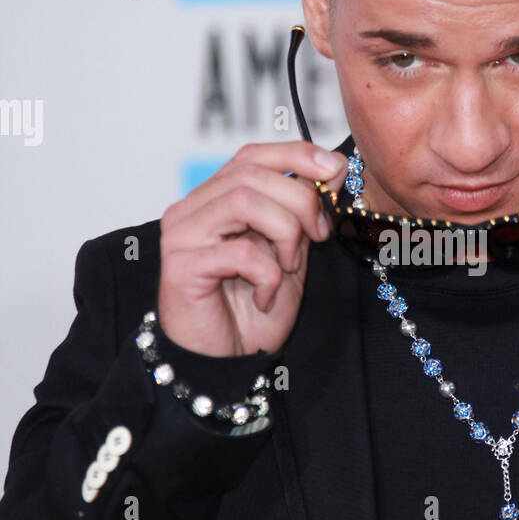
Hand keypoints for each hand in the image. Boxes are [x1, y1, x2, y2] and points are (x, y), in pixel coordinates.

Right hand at [158, 142, 347, 357]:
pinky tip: (264, 297)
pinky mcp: (180, 266)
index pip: (251, 155)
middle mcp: (190, 210)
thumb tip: (335, 169)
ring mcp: (181, 236)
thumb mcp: (290, 253)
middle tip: (320, 235)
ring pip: (244, 201)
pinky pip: (240, 251)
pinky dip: (268, 274)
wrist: (228, 365)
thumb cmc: (253, 312)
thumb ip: (302, 213)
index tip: (336, 170)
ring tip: (288, 267)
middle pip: (251, 174)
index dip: (296, 154)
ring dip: (284, 233)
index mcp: (214, 199)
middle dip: (300, 200)